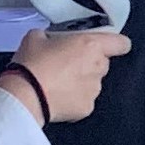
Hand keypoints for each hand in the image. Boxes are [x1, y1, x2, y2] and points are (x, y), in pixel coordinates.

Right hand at [3, 29, 131, 124]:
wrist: (24, 95)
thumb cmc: (31, 65)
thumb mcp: (35, 37)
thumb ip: (49, 35)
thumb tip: (47, 39)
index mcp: (90, 45)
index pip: (120, 43)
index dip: (115, 43)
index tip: (109, 44)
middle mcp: (97, 67)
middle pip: (102, 63)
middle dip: (88, 62)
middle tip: (67, 62)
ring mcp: (94, 90)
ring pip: (93, 82)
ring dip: (81, 81)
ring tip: (58, 81)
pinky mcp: (86, 108)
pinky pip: (84, 100)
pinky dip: (74, 99)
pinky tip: (57, 95)